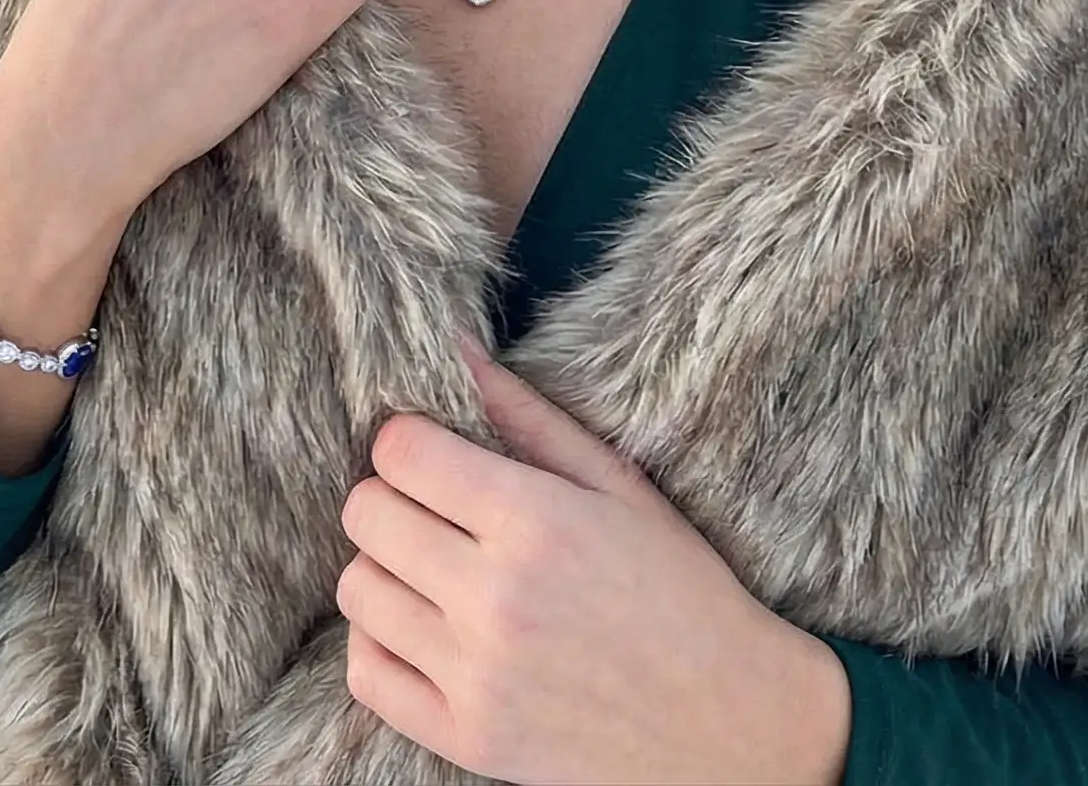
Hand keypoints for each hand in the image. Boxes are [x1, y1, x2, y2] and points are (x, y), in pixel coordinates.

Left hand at [336, 336, 851, 784]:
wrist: (730, 723)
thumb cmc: (678, 588)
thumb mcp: (616, 485)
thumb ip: (526, 414)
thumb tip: (456, 348)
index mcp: (535, 522)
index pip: (400, 452)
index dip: (407, 440)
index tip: (433, 451)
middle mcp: (495, 599)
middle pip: (366, 514)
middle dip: (390, 495)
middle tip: (431, 506)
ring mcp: (476, 676)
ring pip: (357, 589)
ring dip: (385, 566)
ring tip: (432, 567)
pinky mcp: (467, 739)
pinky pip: (366, 673)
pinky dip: (380, 643)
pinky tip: (424, 628)